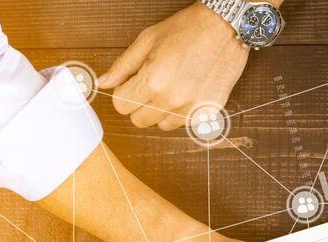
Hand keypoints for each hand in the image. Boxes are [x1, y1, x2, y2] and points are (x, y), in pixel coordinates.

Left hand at [98, 3, 250, 130]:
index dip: (124, 93)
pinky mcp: (208, 113)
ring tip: (172, 88)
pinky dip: (183, 113)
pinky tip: (188, 92)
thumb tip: (103, 82)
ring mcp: (191, 109)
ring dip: (162, 112)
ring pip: (162, 125)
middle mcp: (171, 100)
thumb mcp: (147, 40)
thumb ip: (122, 66)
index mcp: (153, 81)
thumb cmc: (187, 30)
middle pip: (139, 121)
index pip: (121, 106)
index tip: (132, 84)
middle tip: (151, 86)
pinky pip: (185, 124)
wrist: (224, 29)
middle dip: (140, 105)